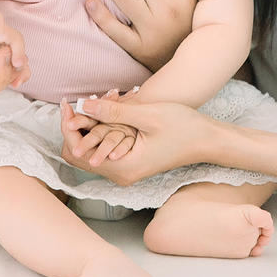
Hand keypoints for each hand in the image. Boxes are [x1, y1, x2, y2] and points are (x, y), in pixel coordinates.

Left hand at [58, 94, 213, 185]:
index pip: (78, 151)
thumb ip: (113, 112)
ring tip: (94, 102)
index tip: (69, 104)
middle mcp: (121, 174)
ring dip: (88, 127)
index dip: (69, 126)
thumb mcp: (147, 115)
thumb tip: (82, 105)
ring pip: (90, 150)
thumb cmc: (183, 127)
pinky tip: (107, 110)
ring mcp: (125, 170)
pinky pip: (104, 148)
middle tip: (78, 102)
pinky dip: (100, 130)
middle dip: (76, 127)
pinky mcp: (130, 163)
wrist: (207, 141)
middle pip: (79, 154)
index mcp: (123, 167)